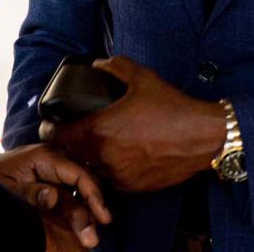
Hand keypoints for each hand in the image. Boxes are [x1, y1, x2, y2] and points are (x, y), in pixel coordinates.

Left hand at [0, 143, 110, 248]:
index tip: (101, 216)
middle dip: (91, 211)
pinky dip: (78, 212)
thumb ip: (30, 192)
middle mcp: (56, 161)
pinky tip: (83, 229)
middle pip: (82, 185)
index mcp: (46, 157)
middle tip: (93, 237)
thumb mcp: (7, 186)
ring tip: (90, 239)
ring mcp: (56, 172)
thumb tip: (54, 198)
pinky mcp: (53, 182)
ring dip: (85, 215)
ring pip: (78, 193)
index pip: (78, 175)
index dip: (93, 195)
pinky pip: (70, 196)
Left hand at [39, 56, 225, 192]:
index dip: (50, 129)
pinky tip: (121, 155)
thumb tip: (98, 64)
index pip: (59, 135)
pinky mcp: (133, 188)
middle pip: (72, 154)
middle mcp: (104, 158)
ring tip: (98, 143)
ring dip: (90, 158)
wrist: (203, 137)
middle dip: (70, 143)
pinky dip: (110, 169)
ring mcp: (118, 176)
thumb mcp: (142, 78)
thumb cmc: (172, 108)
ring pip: (91, 169)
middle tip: (74, 131)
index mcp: (99, 130)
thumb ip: (116, 67)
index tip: (50, 123)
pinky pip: (111, 179)